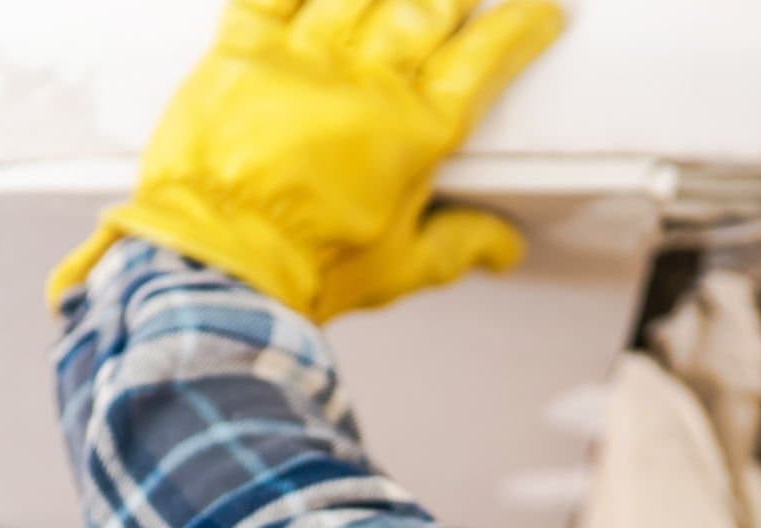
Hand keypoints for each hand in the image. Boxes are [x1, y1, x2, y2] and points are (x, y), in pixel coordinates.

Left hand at [48, 0, 564, 318]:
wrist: (221, 263)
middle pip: (426, 7)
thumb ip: (460, 244)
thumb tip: (505, 247)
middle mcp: (366, 83)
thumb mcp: (402, 266)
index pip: (483, 61)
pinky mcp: (241, 48)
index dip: (518, 28)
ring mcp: (302, 58)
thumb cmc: (310, 268)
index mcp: (415, 133)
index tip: (540, 12)